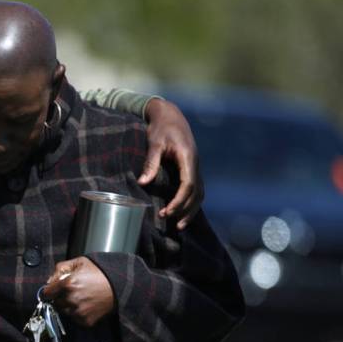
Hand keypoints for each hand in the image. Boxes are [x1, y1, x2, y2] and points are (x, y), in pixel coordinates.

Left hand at [41, 258, 115, 327]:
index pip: (46, 293)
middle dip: (60, 298)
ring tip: (81, 298)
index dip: (50, 290)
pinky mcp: (85, 321)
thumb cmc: (100, 272)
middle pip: (55, 302)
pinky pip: (75, 319)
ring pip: (64, 312)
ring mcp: (78, 312)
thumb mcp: (80, 262)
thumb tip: (49, 280)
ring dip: (68, 306)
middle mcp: (70, 299)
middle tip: (72, 292)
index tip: (54, 290)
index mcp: (67, 284)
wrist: (120, 286)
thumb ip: (61, 268)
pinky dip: (78, 314)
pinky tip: (87, 305)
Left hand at [138, 97, 202, 229]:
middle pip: (197, 193)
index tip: (168, 212)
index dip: (180, 201)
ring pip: (199, 194)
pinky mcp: (191, 169)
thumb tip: (143, 183)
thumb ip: (150, 162)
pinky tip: (183, 213)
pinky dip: (191, 203)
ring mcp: (195, 167)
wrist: (170, 115)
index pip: (189, 184)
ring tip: (179, 226)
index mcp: (188, 158)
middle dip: (185, 210)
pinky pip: (196, 190)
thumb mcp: (154, 143)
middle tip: (172, 223)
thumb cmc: (161, 128)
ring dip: (191, 210)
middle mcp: (195, 164)